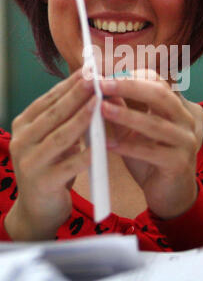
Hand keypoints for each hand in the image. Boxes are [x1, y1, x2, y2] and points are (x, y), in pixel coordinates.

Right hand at [5, 69, 97, 240]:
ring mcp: (30, 163)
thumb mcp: (52, 140)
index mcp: (23, 126)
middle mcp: (21, 141)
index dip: (68, 84)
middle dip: (76, 95)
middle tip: (95, 78)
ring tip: (99, 103)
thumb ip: (63, 119)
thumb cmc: (50, 168)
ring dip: (81, 118)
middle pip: (54, 114)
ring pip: (60, 136)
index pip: (48, 100)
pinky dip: (87, 154)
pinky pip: (69, 165)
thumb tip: (88, 90)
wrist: (37, 211)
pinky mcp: (42, 183)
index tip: (87, 70)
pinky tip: (103, 145)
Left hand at [101, 69, 198, 219]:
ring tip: (101, 108)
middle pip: (160, 95)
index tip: (106, 73)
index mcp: (174, 108)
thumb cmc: (150, 159)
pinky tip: (109, 144)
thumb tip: (104, 89)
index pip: (157, 82)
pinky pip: (152, 152)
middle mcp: (184, 120)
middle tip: (102, 84)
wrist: (170, 195)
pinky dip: (129, 147)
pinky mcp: (179, 163)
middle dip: (129, 87)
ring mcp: (185, 141)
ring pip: (156, 123)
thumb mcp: (134, 131)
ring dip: (126, 115)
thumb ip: (123, 110)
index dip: (132, 75)